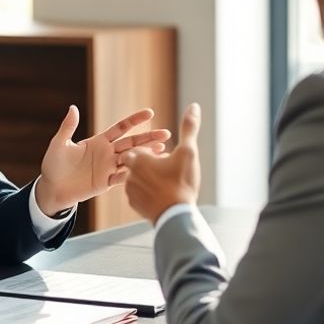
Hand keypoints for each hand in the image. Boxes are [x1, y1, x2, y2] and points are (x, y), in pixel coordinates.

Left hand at [35, 106, 170, 214]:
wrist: (52, 188)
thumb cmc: (54, 164)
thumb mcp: (59, 144)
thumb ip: (68, 127)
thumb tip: (73, 107)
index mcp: (99, 141)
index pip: (121, 128)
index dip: (135, 120)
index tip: (150, 112)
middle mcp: (107, 153)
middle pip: (133, 143)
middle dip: (149, 138)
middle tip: (166, 134)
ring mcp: (108, 168)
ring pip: (132, 160)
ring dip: (147, 156)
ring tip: (163, 151)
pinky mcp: (106, 183)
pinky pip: (121, 177)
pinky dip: (132, 174)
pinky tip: (145, 171)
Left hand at [122, 102, 201, 223]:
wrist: (175, 216)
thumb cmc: (181, 182)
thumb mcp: (188, 152)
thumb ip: (189, 128)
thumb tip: (194, 106)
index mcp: (137, 159)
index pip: (139, 148)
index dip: (152, 151)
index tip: (164, 155)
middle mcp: (129, 174)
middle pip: (138, 163)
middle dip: (151, 164)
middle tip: (168, 168)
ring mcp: (130, 191)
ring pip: (138, 178)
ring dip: (150, 177)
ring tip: (167, 181)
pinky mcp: (135, 205)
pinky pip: (140, 193)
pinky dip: (150, 191)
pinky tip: (163, 194)